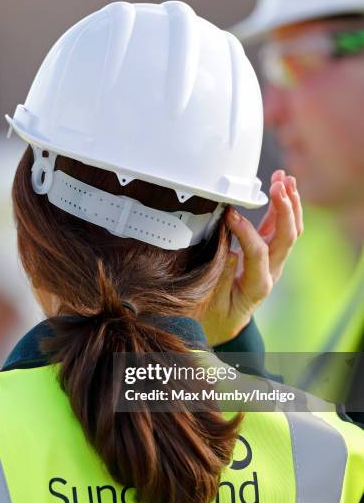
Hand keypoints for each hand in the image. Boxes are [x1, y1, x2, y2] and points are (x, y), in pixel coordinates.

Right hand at [203, 170, 302, 345]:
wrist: (225, 324)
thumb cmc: (215, 315)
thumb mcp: (211, 302)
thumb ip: (220, 275)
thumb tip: (229, 249)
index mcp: (257, 286)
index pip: (258, 252)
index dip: (245, 231)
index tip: (230, 213)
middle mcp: (271, 271)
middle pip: (287, 238)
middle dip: (285, 209)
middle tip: (278, 186)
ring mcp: (272, 261)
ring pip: (290, 230)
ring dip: (290, 202)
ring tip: (284, 178)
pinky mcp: (268, 253)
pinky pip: (280, 228)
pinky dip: (282, 206)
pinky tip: (280, 185)